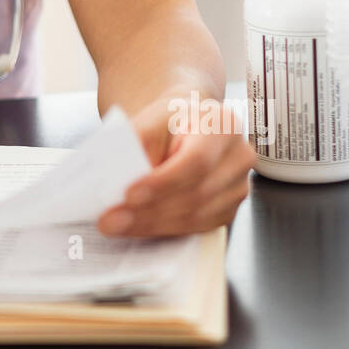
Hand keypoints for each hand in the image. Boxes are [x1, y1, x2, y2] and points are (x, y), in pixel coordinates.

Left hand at [97, 92, 256, 237]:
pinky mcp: (228, 209)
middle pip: (195, 194)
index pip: (197, 161)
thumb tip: (118, 176)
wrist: (186, 125)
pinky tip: (137, 227)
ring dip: (152, 225)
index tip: (129, 194)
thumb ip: (137, 142)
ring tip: (117, 225)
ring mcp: (237, 187)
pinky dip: (163, 230)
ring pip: (195, 216)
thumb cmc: (170, 120)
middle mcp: (238, 157)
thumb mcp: (151, 118)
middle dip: (149, 211)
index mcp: (223, 125)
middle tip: (111, 219)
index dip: (163, 182)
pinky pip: (196, 227)